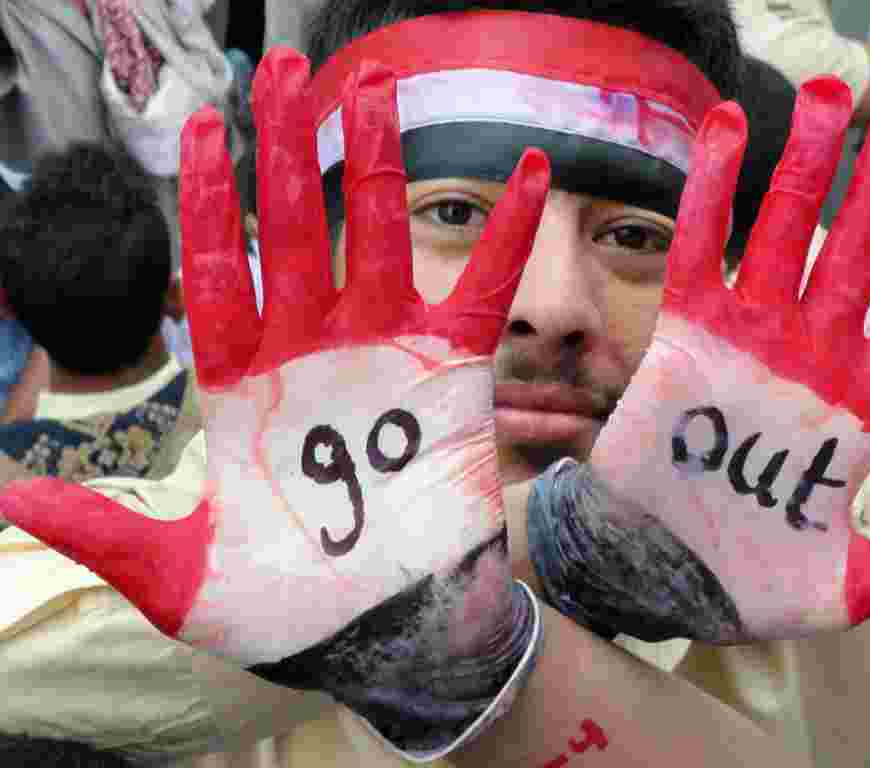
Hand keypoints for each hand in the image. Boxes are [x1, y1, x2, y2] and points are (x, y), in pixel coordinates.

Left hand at [0, 48, 548, 754]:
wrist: (385, 639)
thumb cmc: (285, 610)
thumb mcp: (178, 578)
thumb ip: (104, 530)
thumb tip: (8, 499)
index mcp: (242, 384)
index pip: (214, 271)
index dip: (204, 202)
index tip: (197, 131)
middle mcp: (311, 351)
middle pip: (293, 229)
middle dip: (284, 150)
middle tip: (281, 69)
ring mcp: (384, 354)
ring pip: (380, 238)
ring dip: (377, 162)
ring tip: (375, 86)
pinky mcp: (453, 373)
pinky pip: (482, 290)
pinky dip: (505, 236)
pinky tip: (533, 173)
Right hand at [586, 76, 869, 640]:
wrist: (654, 572)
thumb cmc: (745, 582)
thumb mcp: (846, 586)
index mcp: (857, 409)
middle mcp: (808, 359)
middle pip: (858, 252)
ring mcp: (746, 341)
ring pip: (783, 235)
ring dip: (806, 168)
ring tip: (828, 96)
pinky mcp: (685, 336)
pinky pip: (700, 253)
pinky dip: (709, 195)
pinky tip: (723, 134)